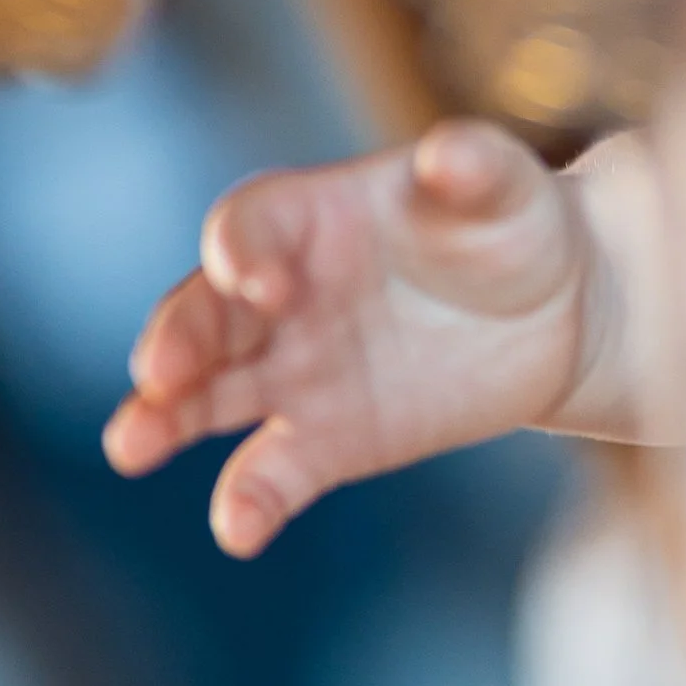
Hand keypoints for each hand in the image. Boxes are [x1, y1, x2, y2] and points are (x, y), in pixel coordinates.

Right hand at [105, 121, 633, 556]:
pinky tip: (237, 531)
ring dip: (163, 418)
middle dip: (177, 338)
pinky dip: (249, 499)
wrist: (556, 310)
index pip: (247, 225)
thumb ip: (475, 167)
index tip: (260, 282)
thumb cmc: (514, 223)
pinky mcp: (327, 440)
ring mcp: (295, 371)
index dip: (243, 251)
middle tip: (157, 371)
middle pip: (204, 312)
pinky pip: (274, 471)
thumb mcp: (506, 186)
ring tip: (129, 446)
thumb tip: (447, 154)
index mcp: (309, 217)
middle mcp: (281, 294)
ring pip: (209, 395)